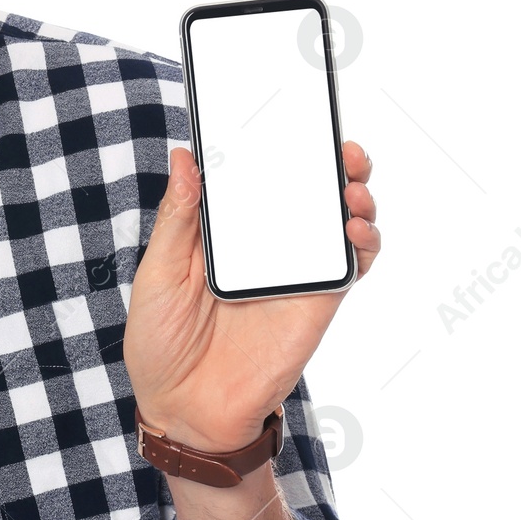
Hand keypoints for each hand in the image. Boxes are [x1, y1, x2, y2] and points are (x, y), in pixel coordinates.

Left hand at [123, 140, 379, 450]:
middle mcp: (260, 245)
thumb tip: (185, 157)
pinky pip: (349, 263)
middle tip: (336, 142)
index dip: (271, 145)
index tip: (284, 109)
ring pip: (335, 219)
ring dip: (352, 192)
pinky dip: (362, 239)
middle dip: (327, 160)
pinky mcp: (316, 301)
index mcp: (219, 233)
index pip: (251, 178)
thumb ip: (179, 218)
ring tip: (349, 180)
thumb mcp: (158, 274)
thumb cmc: (159, 343)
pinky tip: (354, 224)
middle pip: (304, 191)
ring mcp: (291, 271)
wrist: (184, 410)